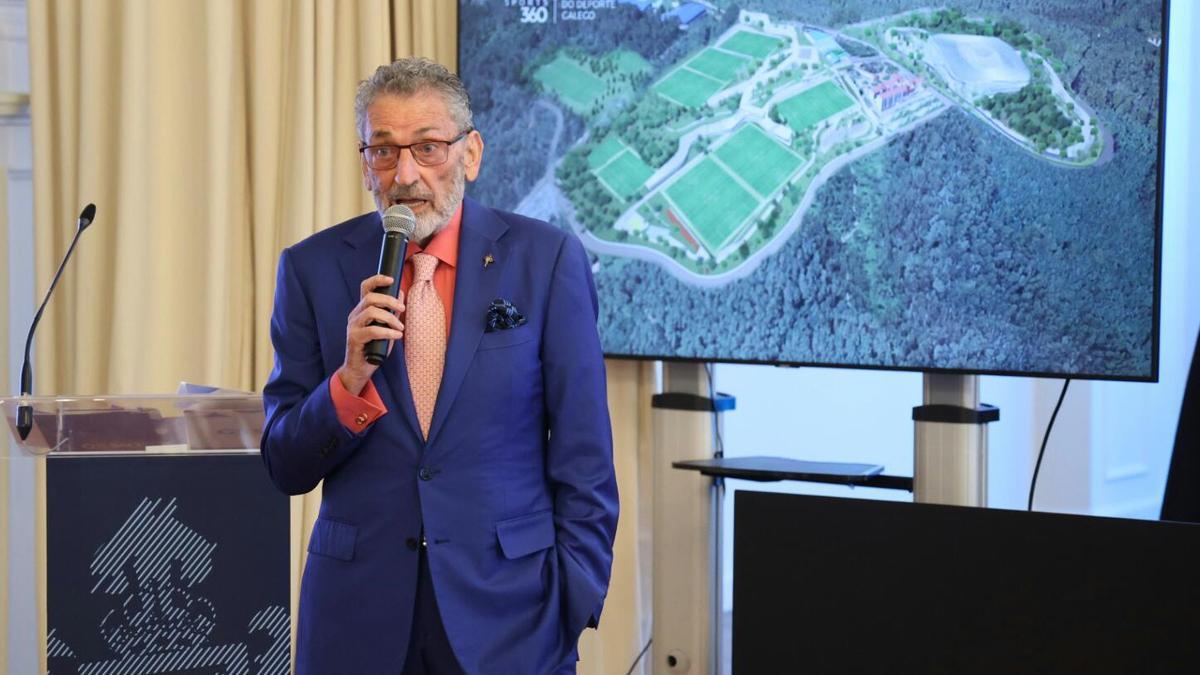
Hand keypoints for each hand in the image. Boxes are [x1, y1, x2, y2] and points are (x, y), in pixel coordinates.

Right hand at [337, 274, 403, 394]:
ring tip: (400, 329)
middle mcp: (355, 315)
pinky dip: (388, 332)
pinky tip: (396, 336)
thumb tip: (401, 294)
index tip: (392, 279)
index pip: (365, 287)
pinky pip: (373, 330)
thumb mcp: (386, 327)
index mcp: (362, 310)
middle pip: (371, 298)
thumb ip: (392, 312)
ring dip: (390, 318)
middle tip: (402, 309)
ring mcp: (353, 326)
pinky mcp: (354, 338)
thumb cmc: (374, 348)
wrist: (360, 369)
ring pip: (371, 311)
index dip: (377, 280)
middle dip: (390, 301)